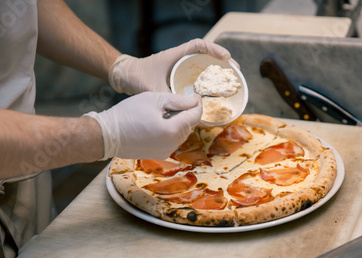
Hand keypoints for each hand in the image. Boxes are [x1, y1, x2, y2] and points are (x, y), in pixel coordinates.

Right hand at [85, 92, 201, 159]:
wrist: (107, 135)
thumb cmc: (128, 113)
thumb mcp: (154, 99)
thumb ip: (178, 100)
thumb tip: (195, 101)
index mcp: (172, 130)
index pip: (195, 116)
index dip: (197, 104)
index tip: (195, 96)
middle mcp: (172, 144)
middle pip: (190, 125)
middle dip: (189, 113)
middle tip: (181, 101)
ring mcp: (166, 152)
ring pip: (183, 134)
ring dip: (181, 122)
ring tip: (169, 111)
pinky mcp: (160, 155)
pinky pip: (174, 141)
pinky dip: (173, 131)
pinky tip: (162, 122)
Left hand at [109, 38, 237, 94]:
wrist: (126, 76)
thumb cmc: (138, 77)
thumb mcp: (153, 88)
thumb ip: (168, 98)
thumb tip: (185, 109)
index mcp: (176, 55)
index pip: (198, 45)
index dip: (214, 49)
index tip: (226, 58)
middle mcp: (180, 58)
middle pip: (206, 54)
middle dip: (222, 61)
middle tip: (235, 71)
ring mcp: (180, 66)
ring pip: (203, 64)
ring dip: (217, 70)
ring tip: (230, 80)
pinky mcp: (178, 74)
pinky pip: (197, 74)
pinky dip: (207, 79)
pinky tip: (214, 91)